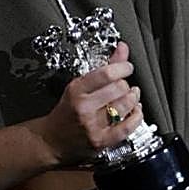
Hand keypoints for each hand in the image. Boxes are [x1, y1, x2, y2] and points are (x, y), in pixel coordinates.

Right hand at [36, 42, 143, 166]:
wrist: (52, 140)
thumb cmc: (66, 111)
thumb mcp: (79, 85)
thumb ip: (104, 67)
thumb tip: (122, 48)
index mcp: (76, 90)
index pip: (106, 74)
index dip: (123, 67)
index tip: (127, 67)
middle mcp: (84, 108)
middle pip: (118, 89)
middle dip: (126, 84)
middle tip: (124, 85)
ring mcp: (92, 125)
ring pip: (124, 106)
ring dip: (134, 98)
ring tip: (132, 96)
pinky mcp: (101, 141)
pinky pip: (126, 127)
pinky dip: (137, 117)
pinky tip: (136, 111)